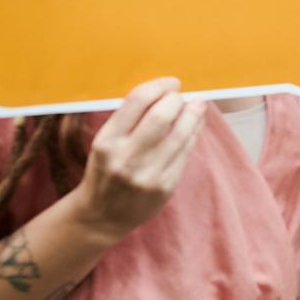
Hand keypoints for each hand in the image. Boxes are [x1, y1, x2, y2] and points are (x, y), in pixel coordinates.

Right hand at [71, 78, 206, 240]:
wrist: (101, 216)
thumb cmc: (105, 171)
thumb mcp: (105, 143)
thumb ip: (129, 121)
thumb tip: (165, 93)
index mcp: (107, 141)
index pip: (136, 101)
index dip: (159, 86)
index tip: (171, 83)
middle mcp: (125, 157)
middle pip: (161, 116)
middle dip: (177, 100)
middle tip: (183, 96)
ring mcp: (147, 175)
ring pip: (180, 135)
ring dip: (193, 115)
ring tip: (198, 105)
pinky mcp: (165, 187)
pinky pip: (186, 153)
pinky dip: (194, 134)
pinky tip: (195, 125)